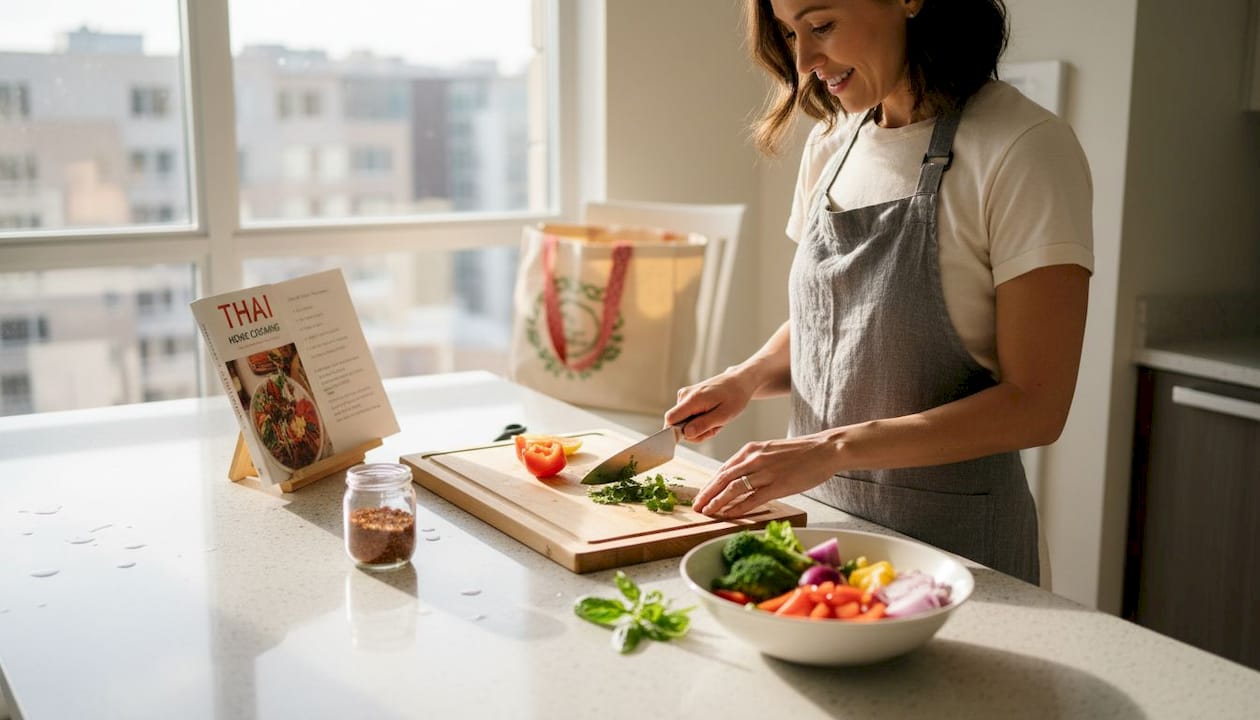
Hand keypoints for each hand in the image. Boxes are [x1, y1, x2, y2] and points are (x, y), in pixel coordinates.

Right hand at [664, 369, 756, 442]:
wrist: (738, 382)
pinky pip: (688, 418)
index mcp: (692, 399)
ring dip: (701, 427)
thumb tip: (686, 434)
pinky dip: (701, 421)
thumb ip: (703, 425)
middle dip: (697, 432)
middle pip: (678, 425)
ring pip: (684, 423)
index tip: (697, 435)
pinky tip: (712, 415)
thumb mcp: (724, 415)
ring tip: (716, 420)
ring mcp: (685, 396)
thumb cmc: (734, 397)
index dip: (678, 433)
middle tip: (715, 427)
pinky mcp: (687, 398)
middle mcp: (684, 396)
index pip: (670, 420)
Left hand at [692, 432, 840, 517]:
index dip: (709, 484)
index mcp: (751, 450)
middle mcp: (754, 459)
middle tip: (695, 506)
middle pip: (722, 478)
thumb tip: (738, 477)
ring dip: (717, 502)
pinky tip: (728, 515)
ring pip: (733, 489)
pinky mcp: (777, 485)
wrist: (825, 449)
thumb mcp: (770, 450)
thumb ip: (754, 461)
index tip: (700, 495)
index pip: (723, 469)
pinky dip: (737, 508)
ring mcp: (765, 471)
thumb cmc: (800, 452)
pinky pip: (752, 498)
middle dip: (707, 494)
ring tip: (707, 512)